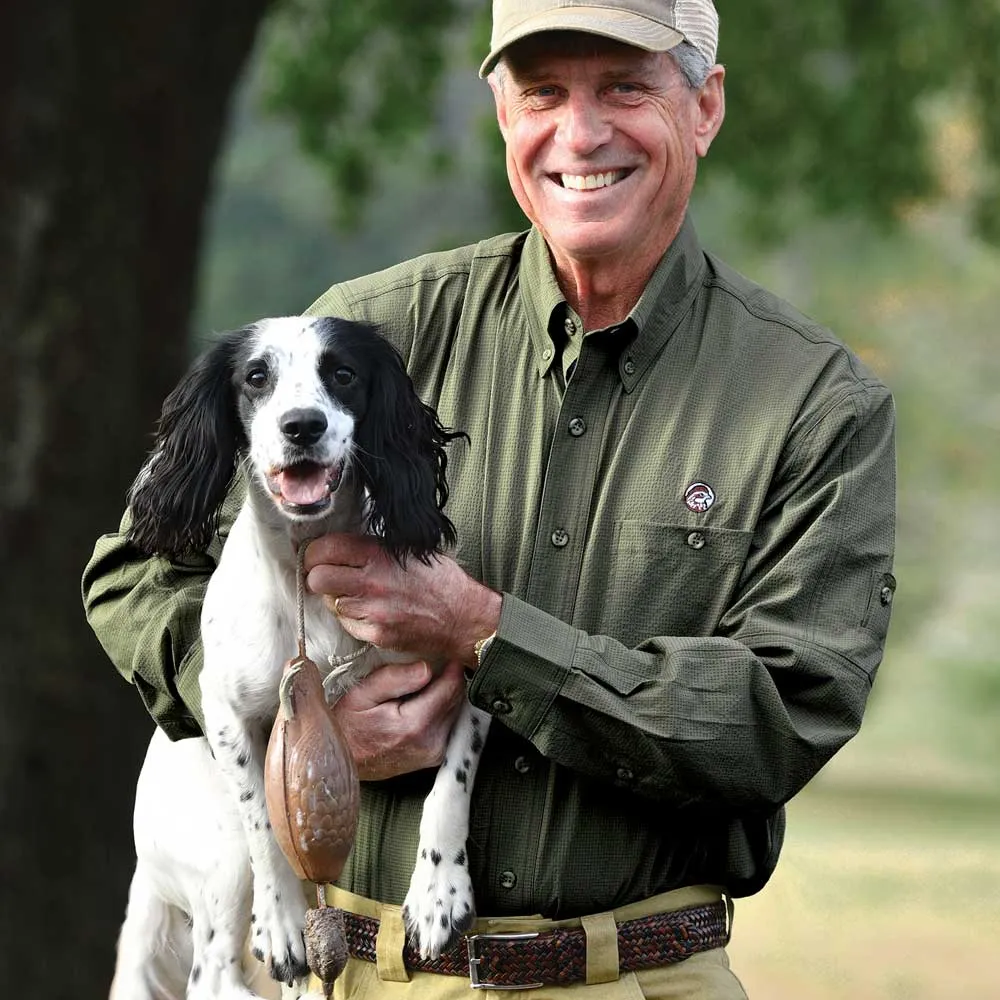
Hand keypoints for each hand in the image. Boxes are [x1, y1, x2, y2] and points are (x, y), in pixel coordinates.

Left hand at [303, 534, 500, 665]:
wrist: (463, 617)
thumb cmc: (441, 581)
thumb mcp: (411, 549)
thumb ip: (375, 546)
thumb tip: (341, 545)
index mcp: (380, 554)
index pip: (325, 549)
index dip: (315, 553)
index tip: (317, 557)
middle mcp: (372, 581)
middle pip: (317, 579)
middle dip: (318, 577)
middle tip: (328, 577)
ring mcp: (373, 611)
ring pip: (331, 603)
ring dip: (338, 598)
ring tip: (358, 595)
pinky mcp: (376, 634)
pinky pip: (347, 624)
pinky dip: (353, 618)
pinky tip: (371, 612)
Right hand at [332, 659, 465, 779]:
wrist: (345, 760)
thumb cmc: (349, 725)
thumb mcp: (361, 694)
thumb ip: (394, 678)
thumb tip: (427, 668)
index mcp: (415, 724)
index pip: (452, 687)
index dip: (452, 666)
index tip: (447, 652)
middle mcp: (431, 742)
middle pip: (457, 699)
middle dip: (449, 679)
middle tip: (434, 663)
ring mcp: (435, 753)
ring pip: (455, 710)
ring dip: (445, 694)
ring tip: (424, 685)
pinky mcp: (435, 757)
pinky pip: (448, 724)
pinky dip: (440, 710)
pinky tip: (422, 704)